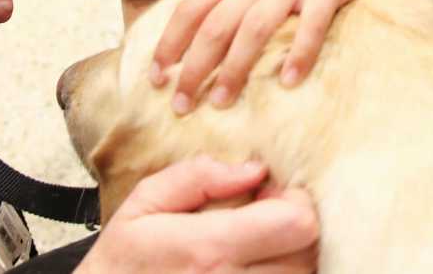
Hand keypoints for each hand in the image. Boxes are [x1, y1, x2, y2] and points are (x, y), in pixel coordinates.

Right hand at [76, 158, 317, 273]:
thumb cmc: (124, 261)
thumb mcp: (144, 205)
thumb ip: (198, 178)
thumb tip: (254, 169)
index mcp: (209, 250)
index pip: (297, 223)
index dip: (296, 200)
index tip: (272, 192)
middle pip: (309, 251)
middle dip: (297, 226)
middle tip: (266, 217)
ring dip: (293, 254)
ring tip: (259, 242)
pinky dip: (282, 272)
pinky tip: (255, 263)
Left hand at [148, 0, 388, 109]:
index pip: (192, 6)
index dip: (170, 42)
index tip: (155, 76)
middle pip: (217, 24)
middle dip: (195, 67)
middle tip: (180, 104)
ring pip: (256, 28)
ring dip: (236, 67)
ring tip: (221, 102)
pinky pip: (312, 25)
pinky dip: (300, 53)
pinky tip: (288, 81)